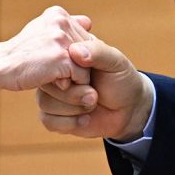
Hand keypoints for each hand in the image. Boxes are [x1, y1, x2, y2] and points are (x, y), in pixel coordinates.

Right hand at [0, 6, 93, 91]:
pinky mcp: (62, 58)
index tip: (54, 60)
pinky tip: (54, 82)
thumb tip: (89, 22)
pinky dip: (71, 85)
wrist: (0, 66)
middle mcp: (61, 21)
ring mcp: (61, 39)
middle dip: (76, 65)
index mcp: (57, 14)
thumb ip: (64, 27)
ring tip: (53, 76)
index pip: (84, 38)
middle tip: (54, 70)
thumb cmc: (21, 54)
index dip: (73, 56)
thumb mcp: (40, 32)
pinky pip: (82, 77)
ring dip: (74, 77)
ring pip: (87, 65)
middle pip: (89, 51)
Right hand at [37, 36, 153, 141]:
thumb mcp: (115, 61)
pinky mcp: (53, 115)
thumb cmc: (122, 80)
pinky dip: (70, 123)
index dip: (64, 71)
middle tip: (94, 94)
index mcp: (67, 54)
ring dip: (74, 108)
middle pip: (45, 83)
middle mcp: (56, 74)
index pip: (49, 58)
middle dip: (73, 94)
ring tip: (92, 104)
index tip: (85, 77)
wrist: (129, 110)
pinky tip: (85, 118)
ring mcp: (53, 94)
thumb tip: (74, 51)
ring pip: (45, 102)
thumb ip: (97, 51)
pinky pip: (47, 120)